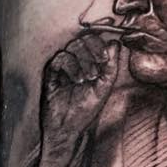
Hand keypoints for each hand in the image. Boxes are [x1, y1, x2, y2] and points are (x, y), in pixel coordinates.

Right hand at [40, 32, 117, 150]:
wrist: (68, 127)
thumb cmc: (85, 110)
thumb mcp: (104, 87)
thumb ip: (111, 67)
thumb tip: (115, 44)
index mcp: (90, 63)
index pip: (96, 41)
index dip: (101, 45)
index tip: (105, 58)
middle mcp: (77, 61)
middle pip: (85, 39)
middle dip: (94, 51)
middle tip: (98, 68)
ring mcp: (64, 65)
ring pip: (73, 46)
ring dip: (83, 61)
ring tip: (86, 79)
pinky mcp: (51, 71)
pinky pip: (61, 57)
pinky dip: (71, 66)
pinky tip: (75, 80)